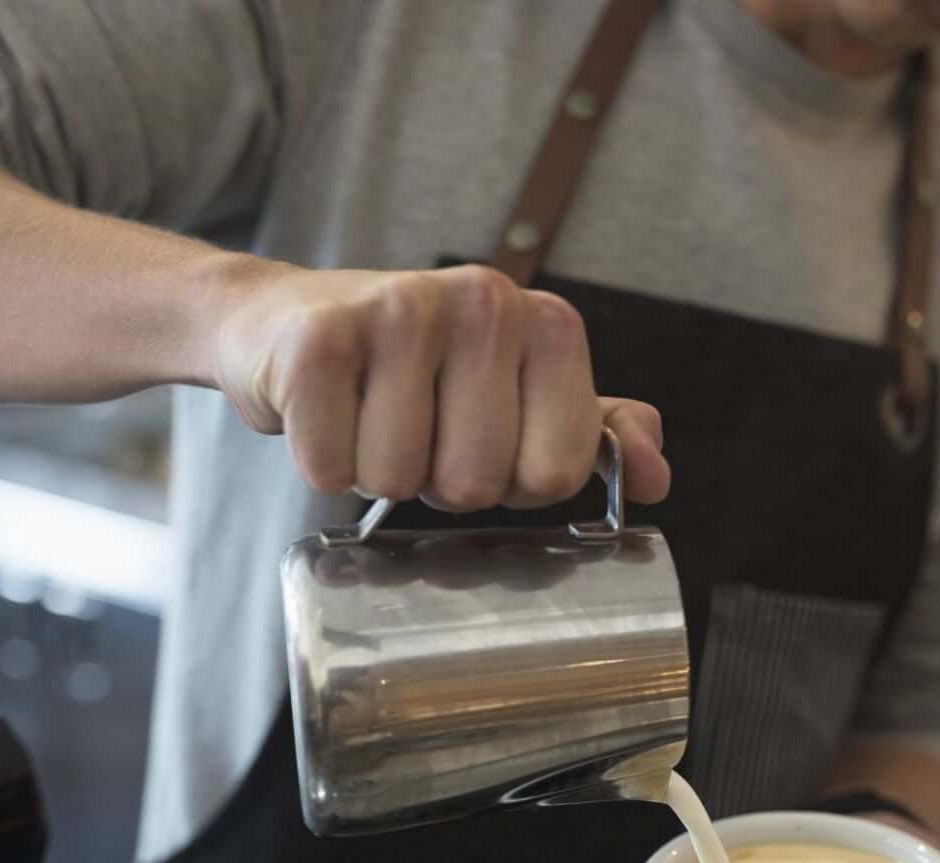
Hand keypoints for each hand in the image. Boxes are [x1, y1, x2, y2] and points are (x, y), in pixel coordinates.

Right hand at [211, 261, 669, 508]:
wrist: (283, 322)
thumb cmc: (415, 374)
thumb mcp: (518, 396)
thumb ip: (592, 434)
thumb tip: (656, 479)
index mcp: (546, 324)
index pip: (556, 474)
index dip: (511, 484)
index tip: (480, 440)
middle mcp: (484, 302)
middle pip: (475, 485)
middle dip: (437, 483)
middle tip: (416, 430)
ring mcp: (399, 312)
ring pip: (399, 482)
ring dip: (375, 471)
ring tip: (368, 416)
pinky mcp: (319, 340)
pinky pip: (330, 468)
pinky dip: (320, 462)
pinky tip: (323, 412)